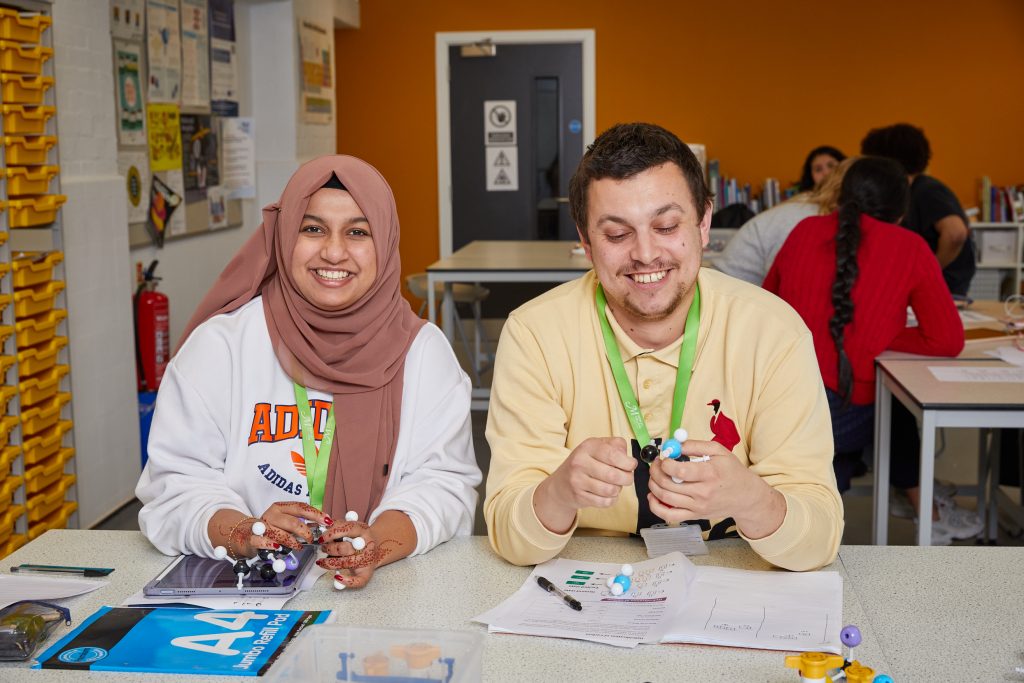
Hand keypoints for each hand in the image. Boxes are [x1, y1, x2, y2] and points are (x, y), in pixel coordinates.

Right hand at [257, 501, 332, 550]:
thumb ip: (301, 521)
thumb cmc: (271, 527)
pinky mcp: (253, 538)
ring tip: (298, 546)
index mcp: (281, 507)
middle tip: (312, 539)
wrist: (246, 533)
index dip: (315, 514)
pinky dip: (271, 544)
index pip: (301, 508)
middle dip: (305, 531)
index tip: (327, 521)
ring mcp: (262, 526)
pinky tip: (278, 547)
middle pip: (292, 522)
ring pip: (281, 534)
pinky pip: (262, 541)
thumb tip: (322, 523)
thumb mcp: (286, 520)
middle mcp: (272, 514)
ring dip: (292, 542)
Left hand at [316, 518, 381, 588]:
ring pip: (346, 563)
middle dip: (329, 548)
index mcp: (363, 530)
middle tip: (323, 547)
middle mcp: (367, 545)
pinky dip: (346, 581)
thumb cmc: (359, 538)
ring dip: (330, 563)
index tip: (322, 537)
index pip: (347, 529)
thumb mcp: (352, 526)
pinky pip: (357, 581)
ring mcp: (367, 560)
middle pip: (344, 548)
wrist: (377, 549)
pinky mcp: (367, 573)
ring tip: (321, 561)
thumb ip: (339, 524)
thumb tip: (324, 522)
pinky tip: (337, 576)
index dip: (332, 533)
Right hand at [533, 437, 635, 533]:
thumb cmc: (585, 463)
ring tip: (615, 485)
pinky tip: (608, 494)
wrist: (561, 484)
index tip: (632, 465)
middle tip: (627, 477)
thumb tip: (627, 455)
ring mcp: (577, 481)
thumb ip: (615, 445)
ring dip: (618, 489)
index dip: (627, 462)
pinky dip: (611, 499)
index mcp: (587, 447)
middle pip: (613, 475)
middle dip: (627, 478)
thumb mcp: (597, 447)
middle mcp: (580, 462)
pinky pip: (605, 502)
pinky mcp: (579, 497)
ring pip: (610, 490)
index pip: (612, 454)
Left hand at [647, 439, 784, 538]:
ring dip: (653, 485)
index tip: (664, 457)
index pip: (679, 472)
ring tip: (655, 476)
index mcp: (709, 473)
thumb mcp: (719, 451)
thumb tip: (674, 444)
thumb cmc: (732, 472)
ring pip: (665, 499)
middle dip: (655, 472)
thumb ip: (695, 445)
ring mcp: (698, 506)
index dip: (665, 464)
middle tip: (656, 464)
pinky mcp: (695, 516)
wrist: (746, 497)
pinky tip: (654, 496)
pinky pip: (670, 516)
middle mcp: (703, 493)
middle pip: (668, 484)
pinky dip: (656, 506)